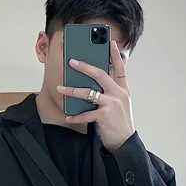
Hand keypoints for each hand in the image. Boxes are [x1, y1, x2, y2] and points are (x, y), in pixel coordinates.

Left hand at [56, 39, 134, 153]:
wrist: (125, 143)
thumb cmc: (120, 124)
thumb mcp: (121, 105)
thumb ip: (112, 93)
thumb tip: (95, 84)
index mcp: (123, 90)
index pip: (121, 69)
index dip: (116, 55)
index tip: (111, 42)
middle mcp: (119, 94)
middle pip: (100, 74)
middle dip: (84, 66)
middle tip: (72, 61)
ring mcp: (112, 104)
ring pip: (89, 92)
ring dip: (72, 90)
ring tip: (60, 88)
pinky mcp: (104, 116)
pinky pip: (86, 113)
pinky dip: (76, 116)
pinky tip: (69, 116)